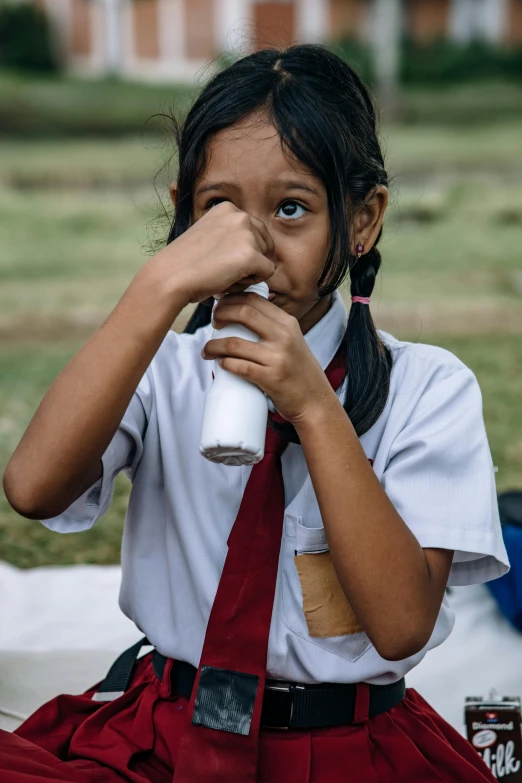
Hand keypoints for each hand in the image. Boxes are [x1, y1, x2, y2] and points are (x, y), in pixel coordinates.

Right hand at [149, 203, 275, 305]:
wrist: (169, 277)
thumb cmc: (185, 263)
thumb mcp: (209, 235)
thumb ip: (230, 235)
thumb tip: (254, 247)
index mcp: (228, 208)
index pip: (256, 232)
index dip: (243, 251)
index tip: (218, 258)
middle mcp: (240, 215)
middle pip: (265, 245)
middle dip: (249, 261)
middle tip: (221, 268)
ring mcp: (246, 234)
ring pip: (266, 260)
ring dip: (249, 272)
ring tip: (222, 274)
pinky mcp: (250, 255)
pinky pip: (267, 273)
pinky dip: (251, 282)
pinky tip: (228, 280)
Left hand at [201, 293, 338, 424]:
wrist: (315, 402)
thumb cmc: (300, 372)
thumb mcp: (293, 341)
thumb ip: (274, 328)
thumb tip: (242, 316)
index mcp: (288, 323)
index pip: (254, 299)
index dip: (231, 299)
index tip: (220, 307)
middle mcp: (284, 336)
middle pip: (243, 312)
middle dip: (220, 315)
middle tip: (213, 324)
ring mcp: (277, 357)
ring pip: (234, 343)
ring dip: (213, 345)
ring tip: (207, 350)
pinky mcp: (270, 378)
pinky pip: (238, 366)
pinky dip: (224, 364)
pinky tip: (220, 364)